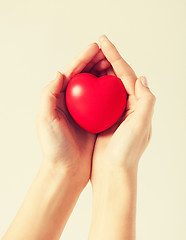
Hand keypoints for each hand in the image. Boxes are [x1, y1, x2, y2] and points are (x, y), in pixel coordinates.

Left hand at [36, 42, 110, 186]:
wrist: (66, 168)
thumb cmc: (54, 147)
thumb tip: (59, 73)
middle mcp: (70, 101)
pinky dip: (108, 89)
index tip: (95, 47)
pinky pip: (102, 99)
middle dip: (94, 61)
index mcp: (56, 98)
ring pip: (94, 85)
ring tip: (112, 62)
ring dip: (102, 72)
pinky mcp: (93, 118)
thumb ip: (48, 94)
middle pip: (83, 75)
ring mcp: (83, 109)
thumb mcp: (45, 119)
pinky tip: (116, 83)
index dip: (82, 58)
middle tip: (107, 50)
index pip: (70, 73)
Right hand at [88, 35, 155, 239]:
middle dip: (108, 59)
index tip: (103, 41)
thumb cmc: (127, 152)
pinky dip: (92, 87)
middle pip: (117, 77)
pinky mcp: (103, 120)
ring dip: (99, 70)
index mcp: (138, 105)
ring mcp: (115, 112)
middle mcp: (128, 106)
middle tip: (97, 44)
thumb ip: (146, 101)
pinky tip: (84, 81)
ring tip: (90, 57)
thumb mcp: (141, 126)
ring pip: (106, 86)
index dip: (115, 56)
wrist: (113, 172)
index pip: (126, 75)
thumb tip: (142, 78)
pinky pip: (97, 99)